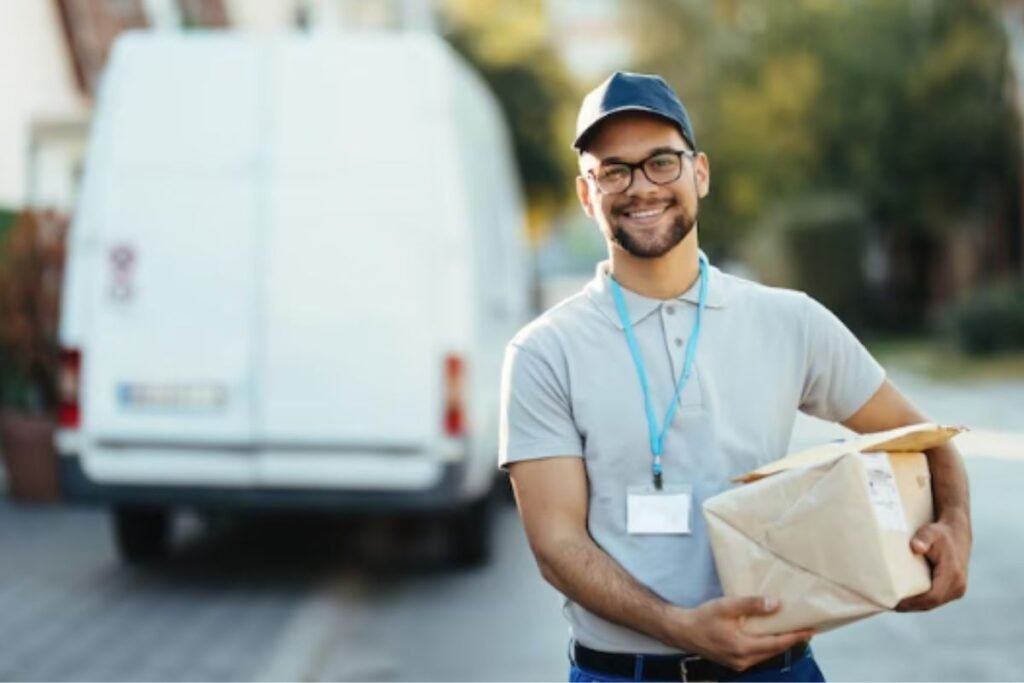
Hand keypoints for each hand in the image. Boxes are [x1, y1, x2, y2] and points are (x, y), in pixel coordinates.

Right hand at [666, 597, 813, 671]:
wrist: (681, 631)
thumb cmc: (703, 618)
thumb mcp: (727, 606)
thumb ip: (751, 605)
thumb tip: (775, 604)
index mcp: (744, 647)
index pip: (777, 643)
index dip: (796, 637)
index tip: (811, 630)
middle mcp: (744, 660)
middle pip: (774, 651)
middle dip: (790, 640)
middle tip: (805, 629)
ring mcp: (738, 663)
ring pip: (765, 654)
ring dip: (778, 644)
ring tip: (790, 631)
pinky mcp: (733, 662)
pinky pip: (756, 655)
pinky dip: (765, 646)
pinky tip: (768, 637)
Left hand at [896, 513, 970, 610]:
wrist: (956, 532)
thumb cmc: (940, 533)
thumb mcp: (930, 532)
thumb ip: (923, 539)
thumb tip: (916, 547)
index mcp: (953, 576)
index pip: (932, 597)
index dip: (913, 602)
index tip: (896, 603)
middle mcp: (958, 586)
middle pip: (931, 604)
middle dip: (911, 606)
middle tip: (890, 605)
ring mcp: (957, 589)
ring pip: (933, 604)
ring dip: (915, 606)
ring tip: (895, 605)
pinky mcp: (954, 589)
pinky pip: (936, 599)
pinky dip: (922, 602)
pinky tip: (907, 601)